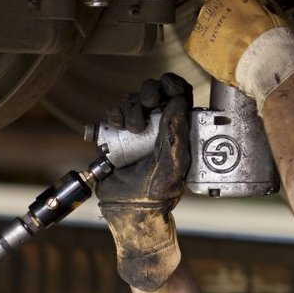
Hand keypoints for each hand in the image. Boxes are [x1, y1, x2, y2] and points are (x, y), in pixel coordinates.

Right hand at [96, 73, 191, 291]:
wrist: (132, 208)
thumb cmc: (161, 190)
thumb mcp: (176, 162)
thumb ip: (178, 132)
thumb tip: (179, 101)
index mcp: (179, 128)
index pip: (180, 94)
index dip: (173, 84)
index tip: (167, 86)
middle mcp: (160, 125)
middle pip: (154, 91)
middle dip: (150, 92)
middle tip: (149, 103)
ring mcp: (138, 129)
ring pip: (133, 100)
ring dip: (132, 108)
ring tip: (134, 129)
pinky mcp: (117, 136)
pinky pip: (114, 113)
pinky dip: (114, 114)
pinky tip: (118, 125)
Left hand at [184, 0, 293, 117]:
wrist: (266, 62)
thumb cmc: (272, 34)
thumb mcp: (269, 5)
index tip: (232, 6)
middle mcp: (209, 5)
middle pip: (211, 8)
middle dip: (221, 18)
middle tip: (238, 31)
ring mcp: (200, 26)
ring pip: (205, 28)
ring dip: (215, 35)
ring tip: (233, 47)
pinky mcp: (195, 47)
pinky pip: (198, 46)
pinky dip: (208, 51)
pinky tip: (224, 56)